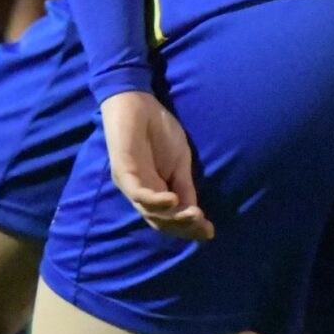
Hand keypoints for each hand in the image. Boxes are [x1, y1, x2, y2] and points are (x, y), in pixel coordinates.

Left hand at [101, 90, 212, 240]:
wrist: (137, 102)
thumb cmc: (158, 129)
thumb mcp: (180, 161)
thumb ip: (184, 186)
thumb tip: (195, 213)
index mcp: (155, 191)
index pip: (171, 218)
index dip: (189, 228)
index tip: (210, 232)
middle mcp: (141, 193)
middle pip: (160, 221)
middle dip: (183, 227)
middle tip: (203, 226)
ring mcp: (130, 184)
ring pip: (149, 212)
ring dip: (172, 217)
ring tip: (193, 216)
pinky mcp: (123, 171)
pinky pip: (138, 193)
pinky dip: (156, 200)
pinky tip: (172, 200)